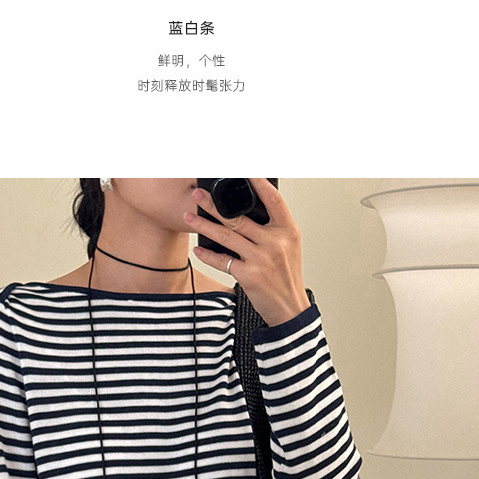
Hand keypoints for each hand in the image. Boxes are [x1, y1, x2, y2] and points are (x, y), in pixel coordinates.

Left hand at [183, 178, 310, 327]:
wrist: (290, 307)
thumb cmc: (286, 276)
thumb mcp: (288, 247)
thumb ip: (272, 228)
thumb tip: (245, 210)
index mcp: (288, 231)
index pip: (273, 200)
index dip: (259, 183)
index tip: (244, 171)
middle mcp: (275, 242)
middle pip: (239, 217)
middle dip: (214, 204)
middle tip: (198, 193)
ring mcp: (261, 258)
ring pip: (226, 235)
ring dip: (204, 224)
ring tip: (189, 216)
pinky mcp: (249, 274)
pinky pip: (222, 260)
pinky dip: (207, 254)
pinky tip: (197, 248)